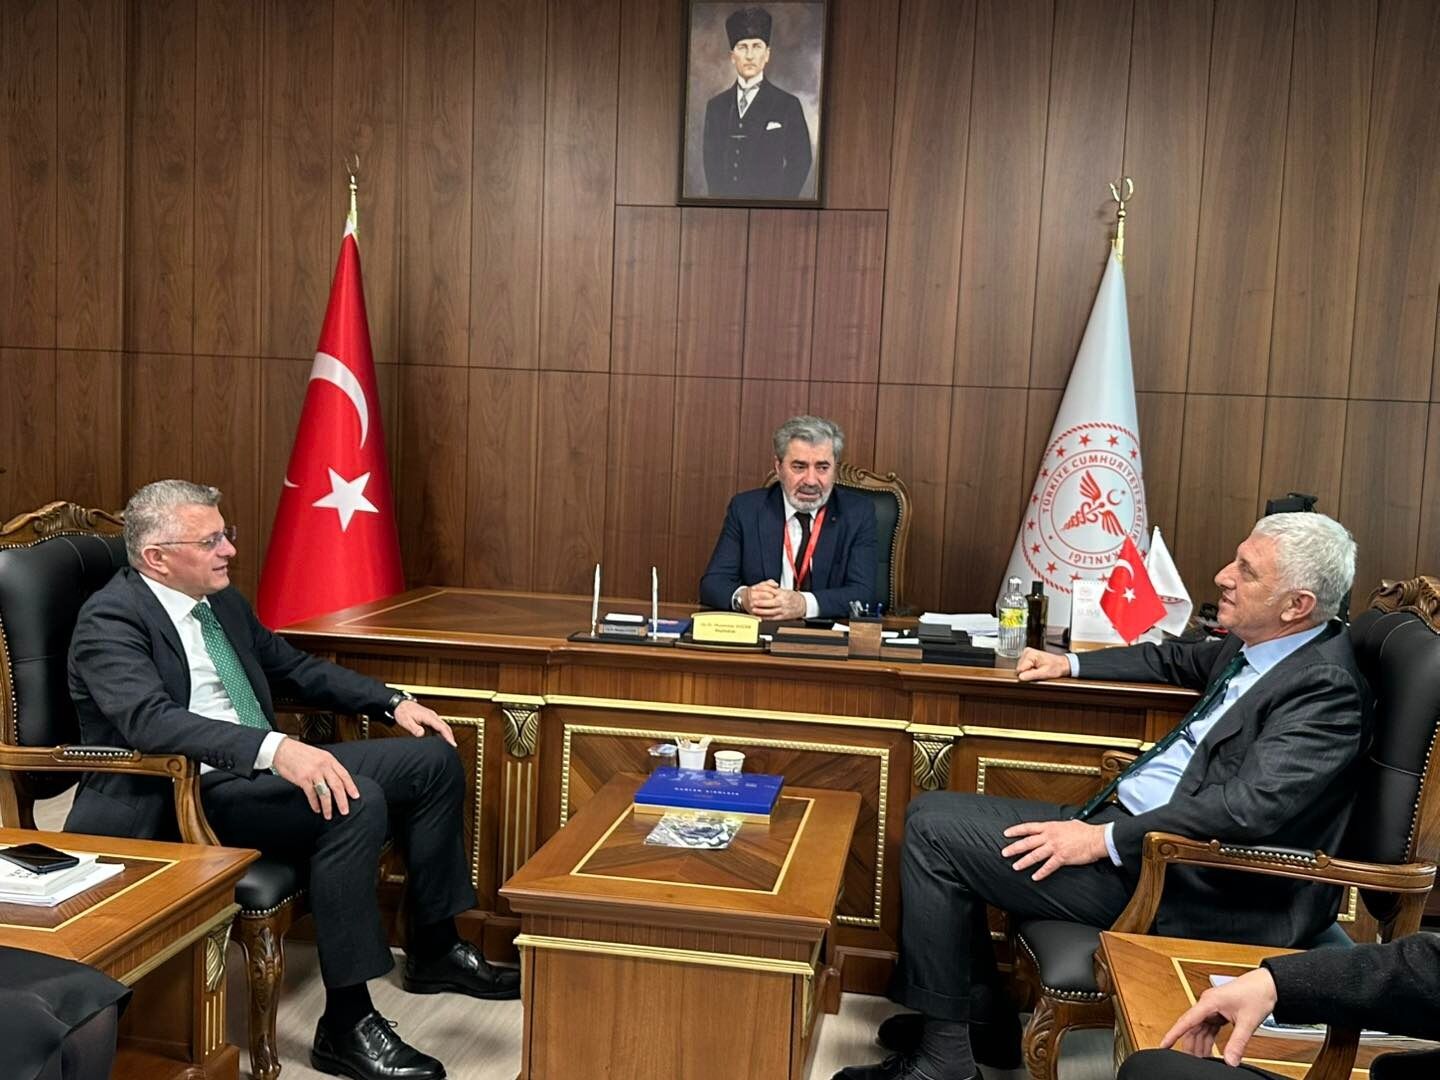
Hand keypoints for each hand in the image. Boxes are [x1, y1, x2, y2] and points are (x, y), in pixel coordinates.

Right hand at [271, 737, 360, 818]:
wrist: (282, 749)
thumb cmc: (300, 753)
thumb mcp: (319, 755)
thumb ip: (328, 767)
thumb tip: (337, 781)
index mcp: (329, 759)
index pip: (344, 775)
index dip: (351, 787)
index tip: (355, 796)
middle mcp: (323, 766)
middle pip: (337, 785)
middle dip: (342, 800)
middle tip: (345, 811)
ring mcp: (313, 772)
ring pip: (325, 792)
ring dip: (328, 806)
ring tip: (329, 815)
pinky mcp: (302, 778)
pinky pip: (311, 794)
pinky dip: (315, 804)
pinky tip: (316, 809)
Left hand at [393, 699, 455, 746]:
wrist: (401, 704)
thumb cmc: (403, 711)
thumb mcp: (406, 721)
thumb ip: (414, 728)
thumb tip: (421, 734)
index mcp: (428, 716)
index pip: (441, 727)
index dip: (448, 736)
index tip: (452, 743)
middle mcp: (432, 716)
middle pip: (445, 726)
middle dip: (450, 736)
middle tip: (453, 746)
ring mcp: (432, 717)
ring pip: (443, 726)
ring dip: (447, 734)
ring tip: (449, 744)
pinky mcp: (430, 718)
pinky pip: (439, 725)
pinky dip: (442, 732)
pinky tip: (440, 739)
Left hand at [743, 580, 804, 618]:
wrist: (803, 605)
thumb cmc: (793, 597)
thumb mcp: (784, 591)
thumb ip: (774, 590)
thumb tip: (764, 587)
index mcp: (782, 594)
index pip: (771, 591)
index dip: (762, 591)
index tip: (755, 590)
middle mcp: (783, 602)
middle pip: (771, 602)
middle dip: (762, 602)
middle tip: (753, 602)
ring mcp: (783, 610)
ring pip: (771, 611)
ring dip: (762, 611)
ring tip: (755, 610)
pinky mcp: (783, 617)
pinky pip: (774, 618)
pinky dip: (767, 618)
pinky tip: (761, 617)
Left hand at [1001, 819, 1108, 879]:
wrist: (1096, 839)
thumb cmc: (1085, 831)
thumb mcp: (1068, 823)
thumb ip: (1059, 826)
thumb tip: (1058, 826)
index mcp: (1050, 827)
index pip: (1028, 827)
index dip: (1016, 830)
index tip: (1007, 833)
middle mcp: (1050, 836)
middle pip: (1028, 842)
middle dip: (1014, 848)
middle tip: (1004, 852)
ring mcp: (1055, 847)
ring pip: (1035, 855)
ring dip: (1024, 861)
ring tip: (1015, 866)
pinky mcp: (1062, 857)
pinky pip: (1048, 866)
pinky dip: (1041, 873)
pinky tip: (1035, 877)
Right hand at [1016, 648, 1069, 681]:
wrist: (1061, 664)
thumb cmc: (1056, 667)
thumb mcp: (1045, 673)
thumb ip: (1031, 675)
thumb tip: (1020, 677)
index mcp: (1030, 654)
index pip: (1020, 669)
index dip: (1027, 674)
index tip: (1035, 673)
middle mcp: (1027, 652)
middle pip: (1020, 668)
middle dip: (1028, 672)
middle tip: (1038, 671)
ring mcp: (1026, 653)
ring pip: (1021, 668)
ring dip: (1028, 671)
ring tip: (1038, 669)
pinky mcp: (1027, 656)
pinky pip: (1023, 666)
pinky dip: (1029, 669)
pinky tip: (1036, 667)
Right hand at [1160, 966, 1277, 1063]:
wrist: (1268, 984)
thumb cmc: (1257, 993)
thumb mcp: (1247, 1022)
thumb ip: (1237, 1043)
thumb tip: (1230, 1060)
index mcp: (1209, 1002)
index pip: (1186, 1021)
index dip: (1173, 1034)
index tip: (1163, 1045)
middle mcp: (1207, 1003)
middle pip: (1192, 1028)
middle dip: (1190, 1045)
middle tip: (1191, 1062)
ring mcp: (1213, 1007)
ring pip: (1199, 1029)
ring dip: (1200, 1044)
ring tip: (1202, 1059)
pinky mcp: (1219, 1011)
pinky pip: (1208, 1027)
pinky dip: (1208, 1039)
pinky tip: (1210, 1050)